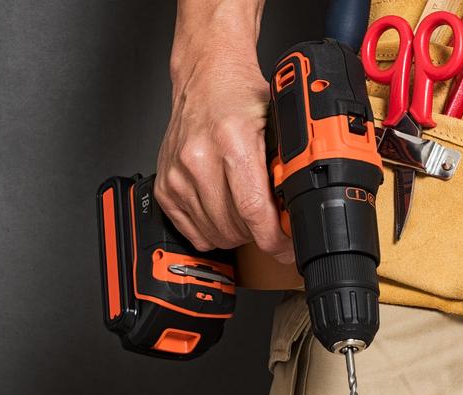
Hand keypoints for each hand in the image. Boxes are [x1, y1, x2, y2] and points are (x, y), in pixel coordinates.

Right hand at [155, 54, 293, 263]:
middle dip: (259, 234)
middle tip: (270, 222)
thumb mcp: (276, 123)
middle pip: (234, 228)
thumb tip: (298, 208)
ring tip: (247, 212)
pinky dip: (212, 231)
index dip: (274, 239)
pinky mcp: (164, 187)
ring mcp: (177, 176)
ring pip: (214, 234)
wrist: (204, 79)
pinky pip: (192, 232)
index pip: (253, 210)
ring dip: (236, 234)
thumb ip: (286, 166)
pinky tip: (224, 212)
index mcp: (231, 142)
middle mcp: (198, 160)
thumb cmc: (238, 97)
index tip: (287, 247)